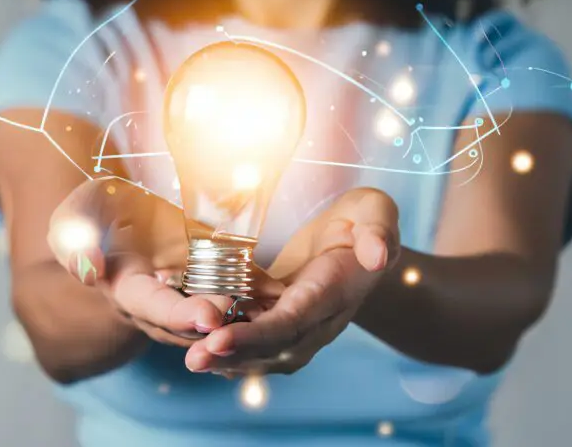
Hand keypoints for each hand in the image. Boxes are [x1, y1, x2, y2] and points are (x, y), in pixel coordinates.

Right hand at [49, 177, 279, 346]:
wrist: (127, 206)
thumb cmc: (98, 208)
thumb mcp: (77, 214)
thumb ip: (73, 237)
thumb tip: (88, 269)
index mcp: (127, 292)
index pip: (153, 309)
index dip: (179, 314)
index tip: (210, 316)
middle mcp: (162, 304)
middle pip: (193, 321)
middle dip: (221, 321)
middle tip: (249, 312)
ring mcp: (191, 292)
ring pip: (219, 313)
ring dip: (243, 315)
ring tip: (272, 307)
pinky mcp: (215, 277)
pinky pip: (238, 290)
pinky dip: (257, 295)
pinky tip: (282, 291)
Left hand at [185, 188, 400, 374]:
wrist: (364, 239)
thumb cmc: (365, 220)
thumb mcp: (375, 211)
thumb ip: (377, 230)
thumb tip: (376, 255)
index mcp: (334, 292)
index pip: (294, 321)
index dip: (257, 333)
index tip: (220, 339)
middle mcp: (318, 319)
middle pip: (275, 346)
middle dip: (234, 354)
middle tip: (194, 359)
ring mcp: (302, 325)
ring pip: (264, 351)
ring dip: (228, 358)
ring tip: (194, 360)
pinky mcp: (285, 319)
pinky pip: (258, 342)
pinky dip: (231, 348)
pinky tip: (202, 348)